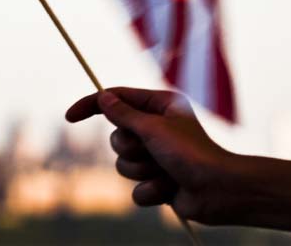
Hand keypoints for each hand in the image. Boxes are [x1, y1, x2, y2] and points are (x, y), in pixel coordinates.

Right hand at [66, 88, 236, 223]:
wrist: (219, 191)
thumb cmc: (191, 153)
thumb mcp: (153, 128)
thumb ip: (124, 114)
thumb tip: (103, 98)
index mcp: (159, 106)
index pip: (115, 99)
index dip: (91, 106)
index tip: (70, 116)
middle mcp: (156, 128)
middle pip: (116, 136)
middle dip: (130, 148)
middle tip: (151, 150)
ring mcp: (156, 155)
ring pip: (122, 164)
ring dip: (141, 170)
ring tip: (165, 171)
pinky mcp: (157, 180)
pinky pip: (134, 188)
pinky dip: (150, 189)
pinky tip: (170, 188)